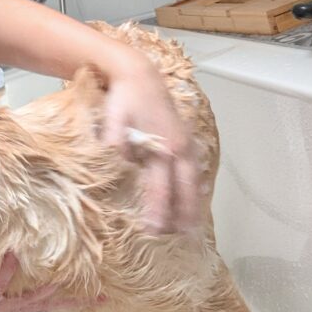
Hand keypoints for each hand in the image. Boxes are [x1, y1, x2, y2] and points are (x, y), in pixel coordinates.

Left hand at [0, 254, 88, 311]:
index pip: (19, 272)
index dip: (47, 265)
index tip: (75, 253)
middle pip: (31, 292)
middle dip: (64, 290)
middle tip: (98, 285)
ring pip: (20, 298)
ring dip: (47, 291)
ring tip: (74, 283)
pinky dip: (4, 275)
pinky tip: (14, 257)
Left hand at [102, 55, 200, 233]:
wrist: (138, 74)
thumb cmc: (123, 99)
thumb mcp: (113, 120)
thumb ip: (115, 144)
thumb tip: (119, 166)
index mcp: (162, 147)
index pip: (160, 187)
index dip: (158, 210)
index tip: (154, 230)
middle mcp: (179, 148)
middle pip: (185, 187)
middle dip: (183, 213)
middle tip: (182, 237)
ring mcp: (185, 142)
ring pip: (194, 179)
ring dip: (194, 202)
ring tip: (193, 226)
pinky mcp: (185, 137)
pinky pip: (195, 167)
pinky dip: (197, 184)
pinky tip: (198, 196)